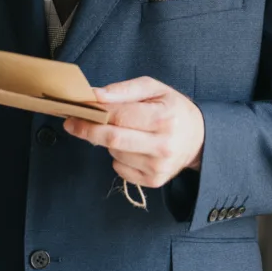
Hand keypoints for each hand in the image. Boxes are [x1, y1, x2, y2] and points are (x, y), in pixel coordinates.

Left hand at [64, 76, 204, 189]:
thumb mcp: (154, 89)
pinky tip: (132, 147)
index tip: (77, 109)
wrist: (199, 138)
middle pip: (113, 140)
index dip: (95, 112)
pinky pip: (120, 169)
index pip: (120, 116)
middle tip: (72, 123)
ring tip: (123, 131)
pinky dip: (117, 157)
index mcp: (164, 118)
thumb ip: (124, 89)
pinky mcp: (154, 181)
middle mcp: (163, 145)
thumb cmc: (172, 109)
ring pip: (114, 154)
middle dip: (87, 130)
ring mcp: (158, 167)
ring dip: (108, 142)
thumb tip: (95, 95)